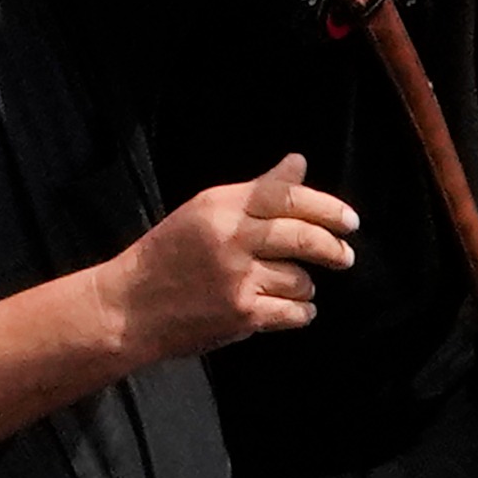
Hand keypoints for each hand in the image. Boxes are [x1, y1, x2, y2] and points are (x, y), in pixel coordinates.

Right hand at [116, 157, 359, 356]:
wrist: (127, 308)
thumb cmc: (167, 257)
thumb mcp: (205, 212)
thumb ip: (256, 190)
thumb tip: (298, 163)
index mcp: (221, 206)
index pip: (289, 196)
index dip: (328, 207)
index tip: (350, 220)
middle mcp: (231, 237)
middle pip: (303, 236)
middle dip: (333, 248)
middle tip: (345, 255)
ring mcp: (236, 277)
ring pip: (300, 279)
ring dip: (304, 286)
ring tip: (290, 286)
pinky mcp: (241, 313)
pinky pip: (294, 311)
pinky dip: (300, 312)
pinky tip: (292, 309)